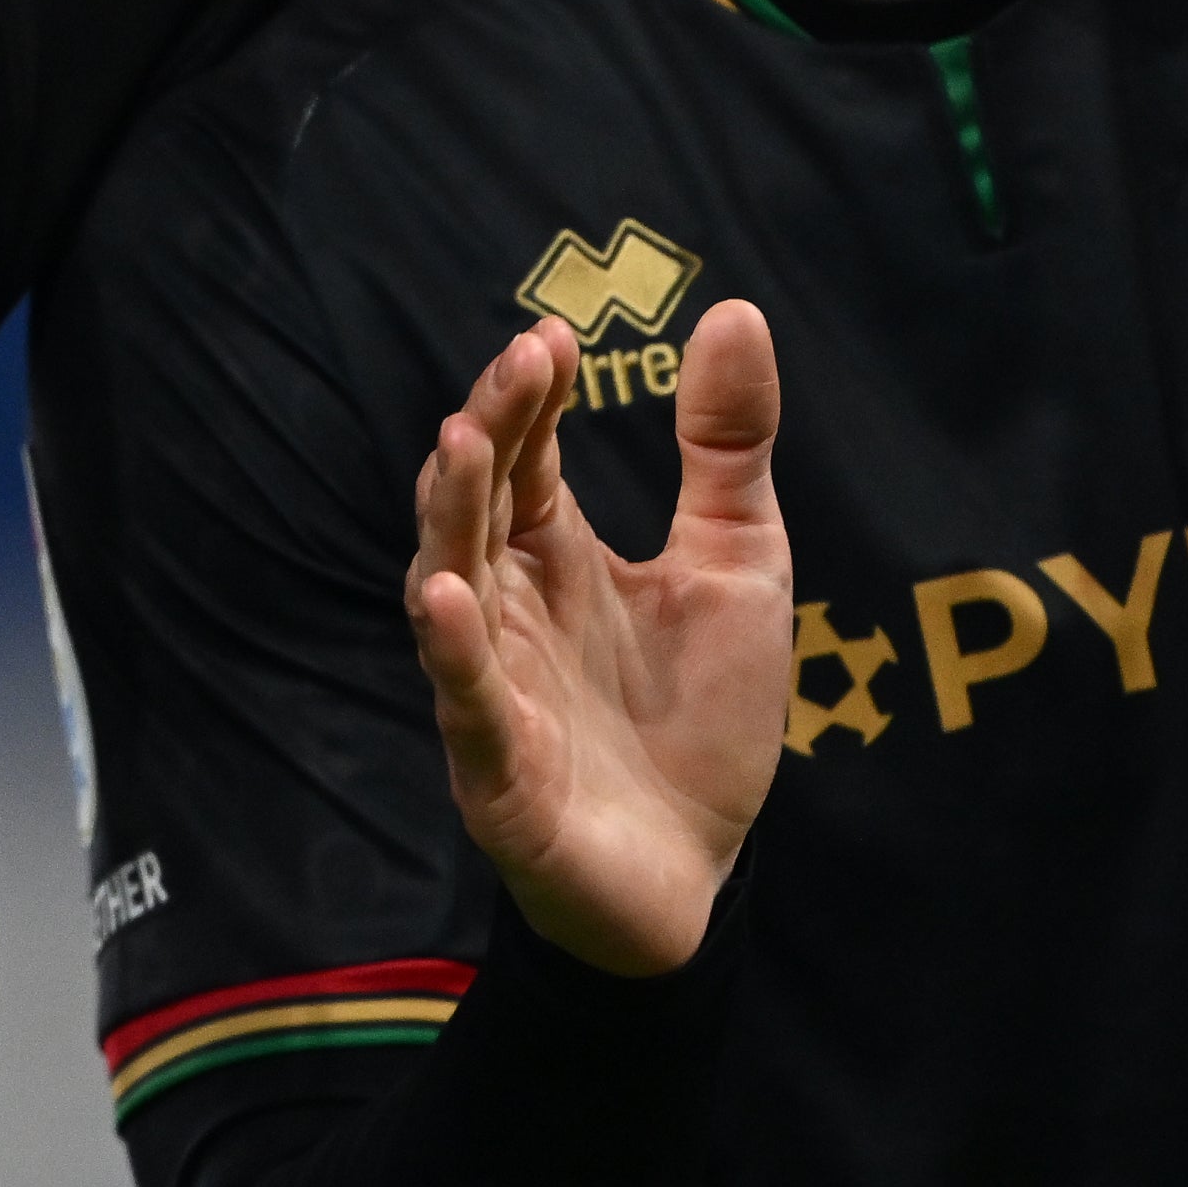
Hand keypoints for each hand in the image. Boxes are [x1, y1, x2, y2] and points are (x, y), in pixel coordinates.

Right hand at [406, 304, 795, 975]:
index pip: (526, 457)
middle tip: (523, 364)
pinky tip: (453, 597)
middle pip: (478, 502)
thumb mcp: (737, 564)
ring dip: (452, 515)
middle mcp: (509, 607)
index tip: (555, 336)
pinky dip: (455, 650)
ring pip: (450, 584)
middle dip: (492, 431)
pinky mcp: (499, 770)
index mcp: (558, 557)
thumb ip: (725, 449)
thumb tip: (732, 309)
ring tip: (463, 445)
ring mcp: (493, 684)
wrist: (697, 877)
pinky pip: (466, 703)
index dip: (533, 397)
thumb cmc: (701, 720)